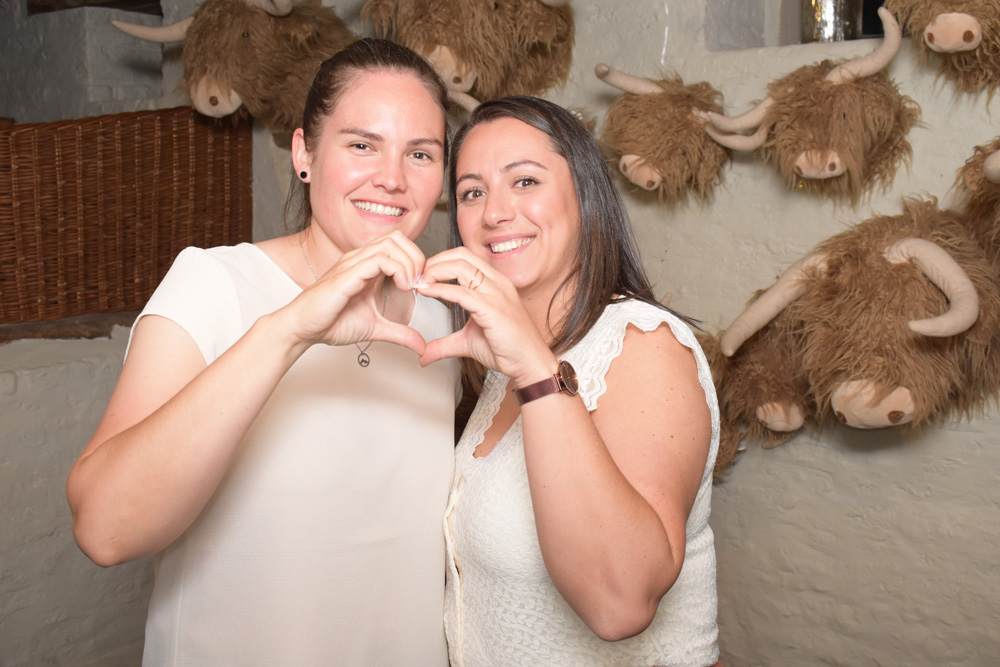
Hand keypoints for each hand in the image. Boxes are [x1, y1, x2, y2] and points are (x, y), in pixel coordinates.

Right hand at [281, 231, 427, 355]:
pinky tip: (401, 288)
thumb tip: (422, 346)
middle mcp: (360, 260)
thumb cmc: (332, 322)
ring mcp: (352, 264)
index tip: (421, 286)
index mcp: (368, 266)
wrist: (303, 328)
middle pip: (398, 238)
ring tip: (410, 286)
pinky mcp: (346, 275)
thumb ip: (400, 333)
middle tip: (419, 284)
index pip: (399, 244)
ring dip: (408, 263)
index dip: (416, 260)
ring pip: (390, 244)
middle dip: (416, 258)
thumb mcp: (376, 328)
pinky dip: (397, 270)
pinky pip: (377, 260)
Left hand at [415, 247, 555, 384]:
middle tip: (416, 278)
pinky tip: (425, 292)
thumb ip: (444, 344)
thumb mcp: (468, 342)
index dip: (440, 262)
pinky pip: (461, 291)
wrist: (530, 363)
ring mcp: (496, 293)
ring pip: (460, 266)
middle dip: (433, 262)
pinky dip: (440, 289)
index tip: (422, 277)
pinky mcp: (492, 308)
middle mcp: (496, 282)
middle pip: (460, 255)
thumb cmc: (508, 349)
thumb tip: (423, 355)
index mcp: (494, 283)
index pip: (464, 257)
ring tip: (419, 284)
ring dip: (434, 271)